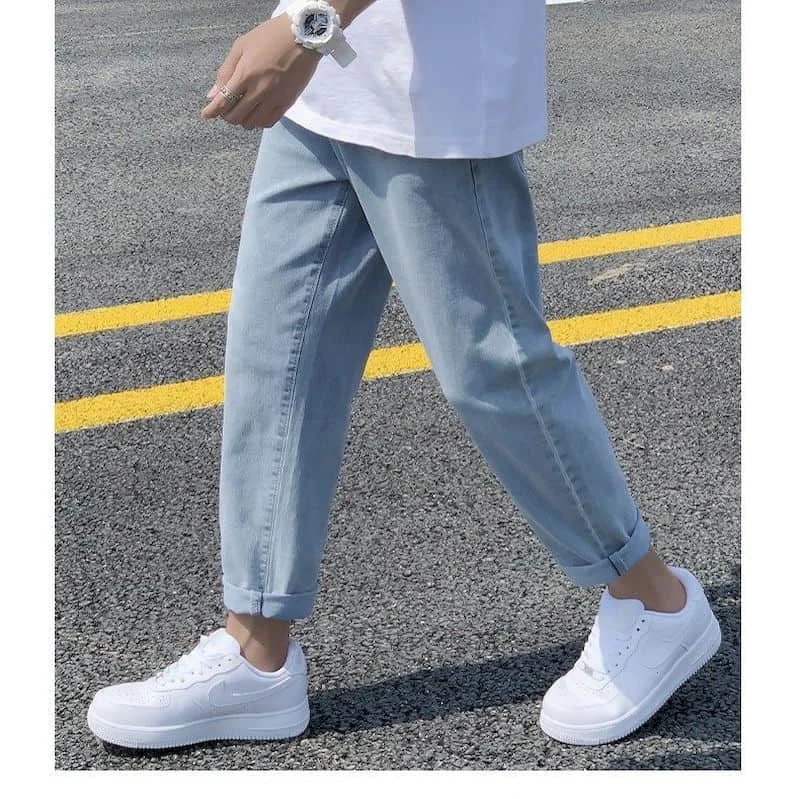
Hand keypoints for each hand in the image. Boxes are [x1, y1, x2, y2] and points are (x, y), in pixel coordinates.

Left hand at [201, 14, 322, 129]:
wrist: (302, 36)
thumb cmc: (270, 36)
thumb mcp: (241, 46)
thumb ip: (225, 71)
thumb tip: (213, 95)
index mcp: (245, 74)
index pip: (223, 101)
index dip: (212, 111)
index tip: (206, 114)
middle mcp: (259, 91)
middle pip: (236, 117)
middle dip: (227, 115)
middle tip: (227, 108)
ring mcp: (274, 99)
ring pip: (252, 123)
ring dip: (243, 119)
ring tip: (242, 109)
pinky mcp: (287, 103)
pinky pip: (268, 122)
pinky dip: (258, 121)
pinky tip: (257, 113)